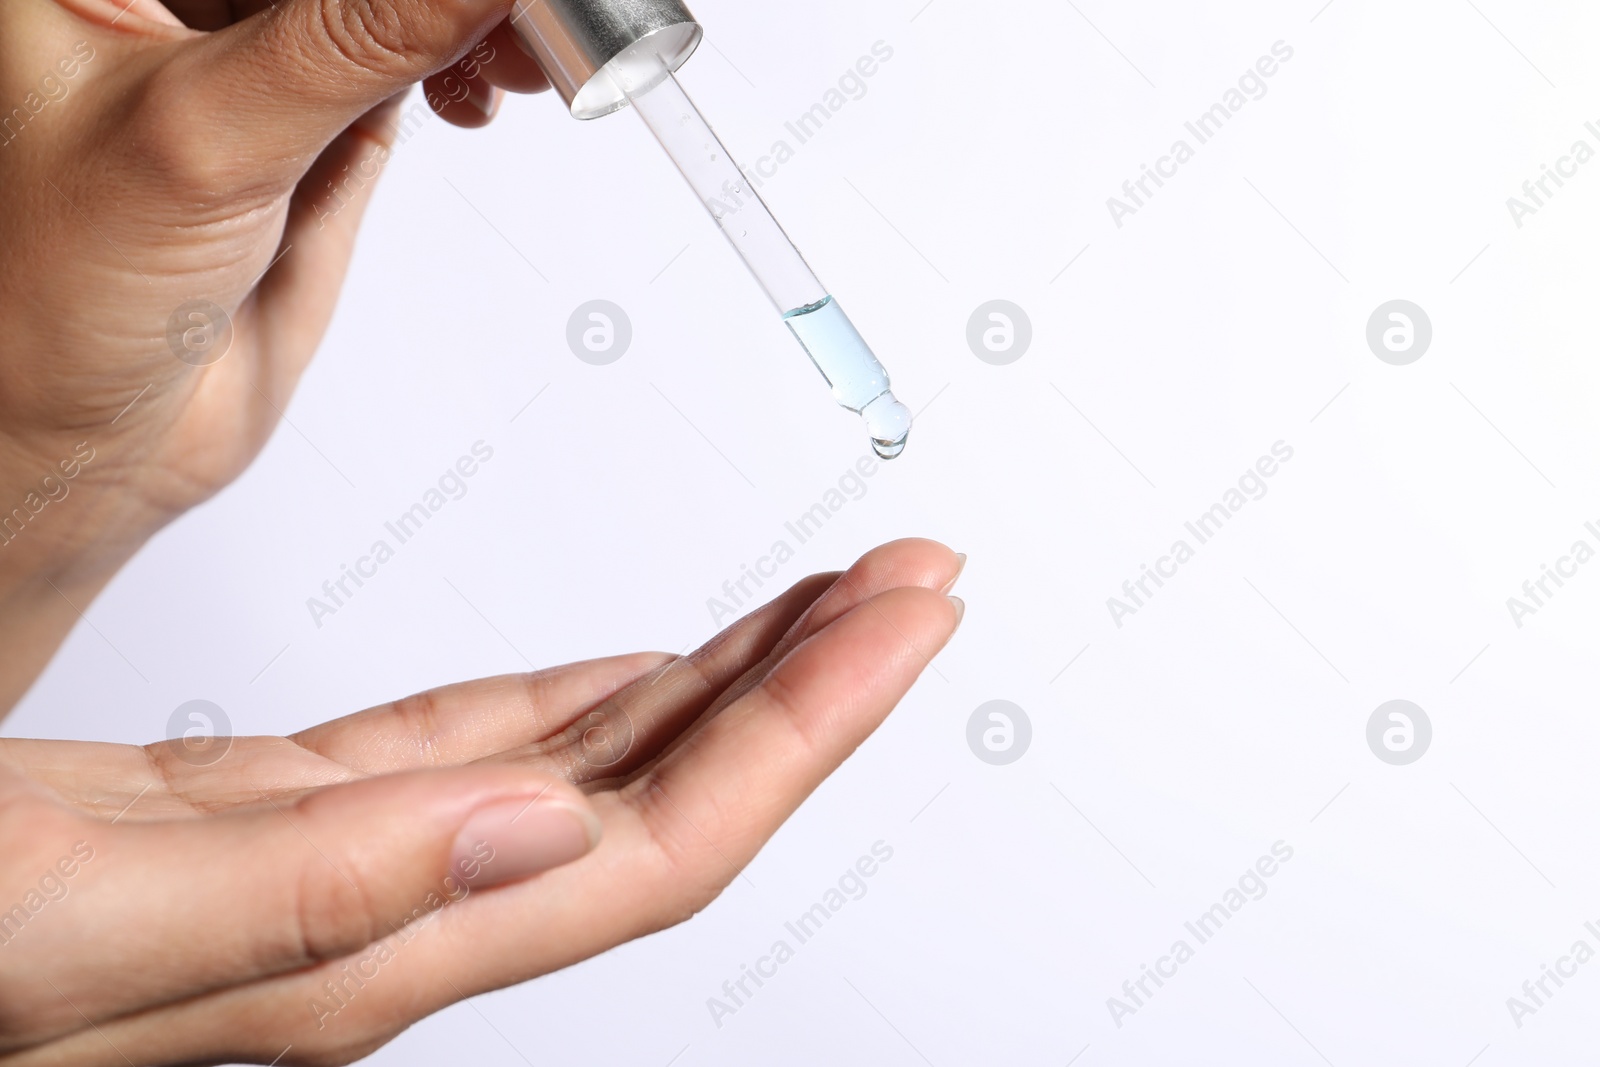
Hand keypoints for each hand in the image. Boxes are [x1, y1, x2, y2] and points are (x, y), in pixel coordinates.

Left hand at [0, 0, 546, 707]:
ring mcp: (254, 53)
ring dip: (468, 22)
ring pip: (390, 5)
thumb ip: (358, 40)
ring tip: (511, 63)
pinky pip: (408, 56)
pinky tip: (476, 93)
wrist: (86, 436)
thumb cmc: (53, 294)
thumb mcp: (210, 137)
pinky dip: (461, 63)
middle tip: (519, 22)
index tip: (479, 2)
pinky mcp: (314, 117)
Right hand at [0, 540, 963, 1065]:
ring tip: (831, 601)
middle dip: (812, 682)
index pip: (660, 840)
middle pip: (673, 794)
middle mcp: (405, 909)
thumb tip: (528, 828)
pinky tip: (654, 666)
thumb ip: (321, 887)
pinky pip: (495, 746)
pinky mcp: (308, 805)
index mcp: (380, 947)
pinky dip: (594, 693)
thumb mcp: (91, 922)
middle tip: (911, 583)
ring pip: (604, 760)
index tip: (901, 628)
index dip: (804, 731)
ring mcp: (370, 858)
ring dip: (728, 672)